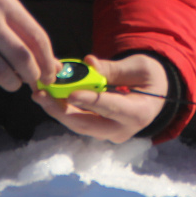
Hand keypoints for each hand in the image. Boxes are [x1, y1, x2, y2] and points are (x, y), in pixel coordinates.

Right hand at [0, 0, 59, 93]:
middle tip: (33, 81)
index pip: (37, 37)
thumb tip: (56, 70)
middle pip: (22, 57)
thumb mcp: (6, 13)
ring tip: (12, 82)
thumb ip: (30, 37)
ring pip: (1, 73)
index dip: (48, 61)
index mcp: (5, 4)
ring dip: (12, 84)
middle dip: (33, 76)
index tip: (50, 75)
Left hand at [33, 54, 167, 142]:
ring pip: (78, 125)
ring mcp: (109, 133)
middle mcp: (122, 130)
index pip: (111, 108)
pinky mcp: (98, 130)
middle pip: (87, 124)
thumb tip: (88, 62)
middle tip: (42, 95)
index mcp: (139, 113)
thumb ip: (113, 68)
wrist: (156, 94)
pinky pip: (78, 120)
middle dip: (61, 110)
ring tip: (39, 94)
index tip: (71, 93)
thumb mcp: (139, 67)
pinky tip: (48, 96)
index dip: (90, 101)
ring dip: (57, 110)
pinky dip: (62, 108)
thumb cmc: (150, 77)